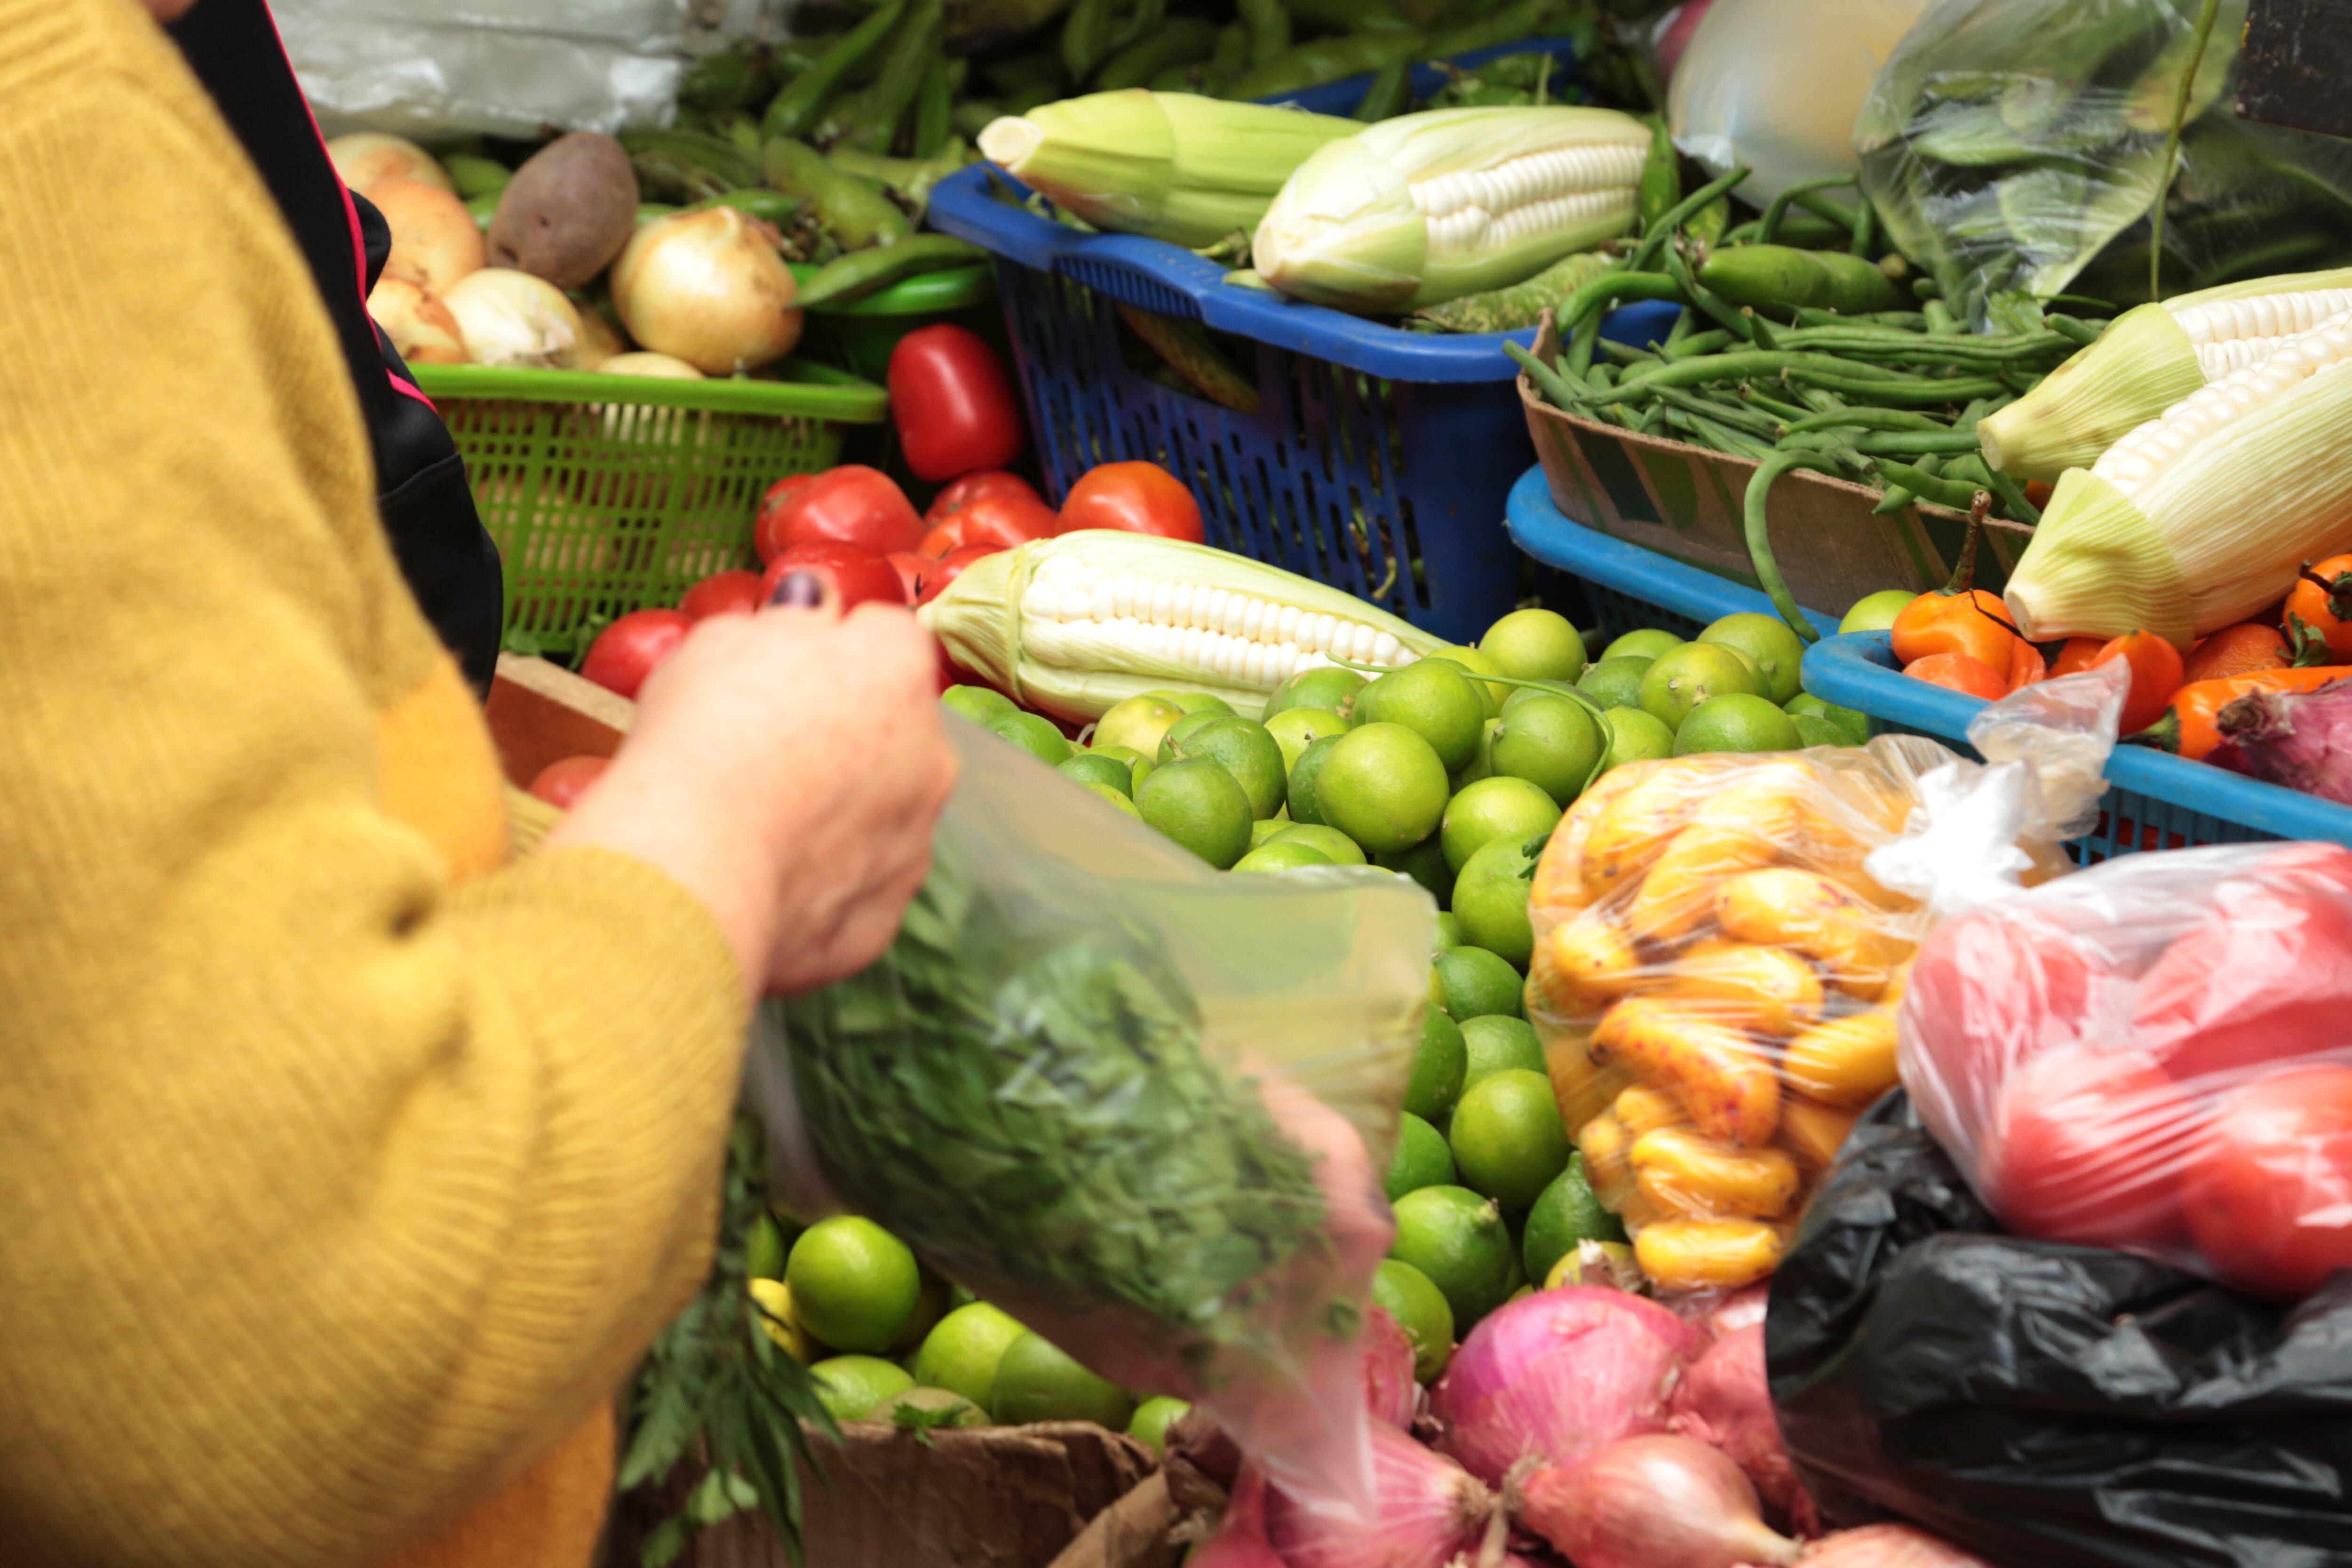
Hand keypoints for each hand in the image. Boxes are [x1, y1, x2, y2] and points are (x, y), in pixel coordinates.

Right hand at [548, 592, 955, 1001]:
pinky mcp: (885, 918)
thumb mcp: (723, 642)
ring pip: (881, 810)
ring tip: (754, 821)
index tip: (781, 669)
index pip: (884, 634)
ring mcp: (915, 842)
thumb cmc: (703, 736)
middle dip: (847, 731)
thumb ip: (787, 620)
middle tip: (763, 748)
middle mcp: (932, 754)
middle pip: (894, 727)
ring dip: (838, 809)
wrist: (693, 868)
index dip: (831, 648)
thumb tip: (812, 607)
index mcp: (897, 669)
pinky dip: (821, 881)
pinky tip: (761, 879)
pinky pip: (855, 885)